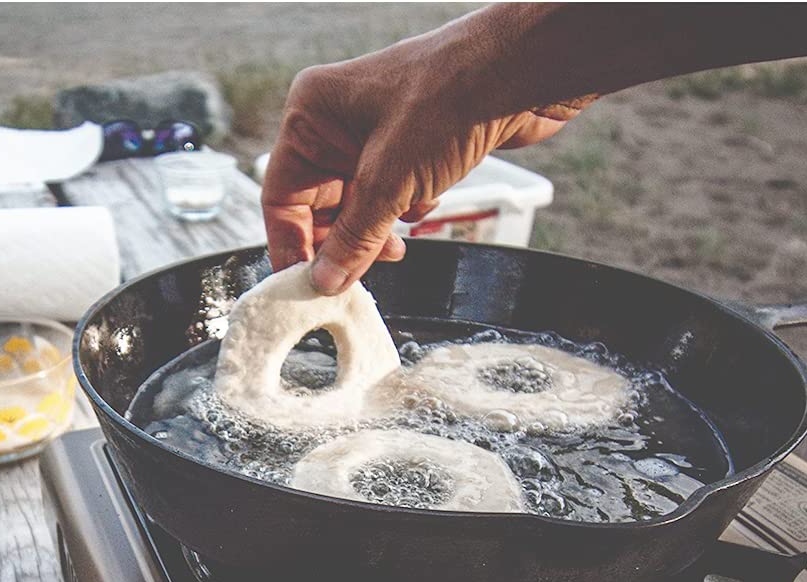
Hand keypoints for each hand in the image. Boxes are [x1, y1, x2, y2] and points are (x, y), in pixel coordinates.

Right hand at [262, 17, 589, 293]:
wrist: (525, 70)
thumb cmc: (451, 98)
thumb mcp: (391, 180)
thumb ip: (353, 237)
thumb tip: (324, 280)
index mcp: (312, 116)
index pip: (281, 197)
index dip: (293, 246)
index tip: (306, 287)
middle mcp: (335, 123)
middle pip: (317, 206)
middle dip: (340, 242)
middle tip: (355, 276)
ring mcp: (374, 133)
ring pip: (356, 204)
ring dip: (374, 231)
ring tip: (395, 247)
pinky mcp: (409, 145)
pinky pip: (389, 195)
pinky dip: (403, 211)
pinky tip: (425, 207)